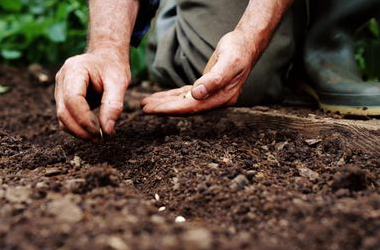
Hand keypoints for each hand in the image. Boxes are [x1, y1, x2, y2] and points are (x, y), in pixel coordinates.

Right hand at [55, 47, 129, 139]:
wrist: (106, 56)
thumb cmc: (113, 66)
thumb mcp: (119, 82)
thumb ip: (114, 105)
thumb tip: (107, 130)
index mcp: (74, 70)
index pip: (73, 99)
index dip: (85, 119)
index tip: (101, 131)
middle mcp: (62, 79)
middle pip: (64, 111)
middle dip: (81, 129)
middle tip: (100, 139)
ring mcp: (60, 89)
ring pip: (62, 118)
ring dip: (79, 132)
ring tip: (99, 137)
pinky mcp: (63, 98)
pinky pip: (66, 118)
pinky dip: (78, 128)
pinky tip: (94, 131)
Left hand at [141, 30, 255, 114]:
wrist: (246, 44)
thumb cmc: (238, 51)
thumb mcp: (228, 63)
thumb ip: (214, 80)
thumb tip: (197, 94)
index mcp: (221, 98)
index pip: (192, 107)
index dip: (171, 109)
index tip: (154, 110)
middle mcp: (216, 100)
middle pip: (185, 108)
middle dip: (164, 108)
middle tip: (144, 108)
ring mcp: (211, 95)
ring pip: (184, 102)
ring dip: (165, 103)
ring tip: (147, 103)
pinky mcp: (206, 88)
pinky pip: (186, 95)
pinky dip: (173, 96)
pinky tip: (161, 96)